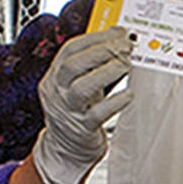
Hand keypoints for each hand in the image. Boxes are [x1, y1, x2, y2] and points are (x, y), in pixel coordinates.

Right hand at [33, 28, 133, 183]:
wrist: (65, 150)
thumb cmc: (76, 112)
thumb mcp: (78, 84)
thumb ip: (93, 61)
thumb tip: (116, 34)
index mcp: (54, 77)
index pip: (69, 50)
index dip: (94, 38)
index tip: (116, 33)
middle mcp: (57, 92)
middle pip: (74, 65)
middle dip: (102, 51)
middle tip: (125, 48)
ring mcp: (68, 111)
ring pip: (83, 87)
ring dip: (108, 72)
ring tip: (126, 65)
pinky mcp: (82, 129)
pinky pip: (98, 113)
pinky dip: (115, 102)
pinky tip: (128, 95)